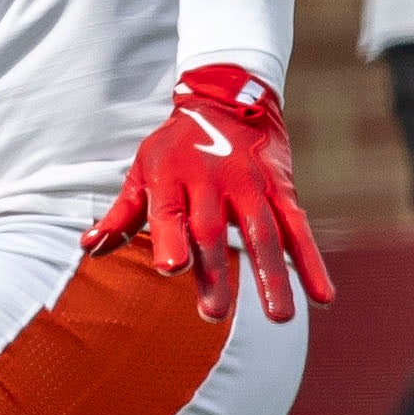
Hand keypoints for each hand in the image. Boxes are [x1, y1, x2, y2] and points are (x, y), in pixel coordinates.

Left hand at [85, 66, 333, 324]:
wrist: (228, 97)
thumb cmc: (176, 146)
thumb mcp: (143, 170)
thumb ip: (122, 214)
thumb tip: (90, 249)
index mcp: (172, 177)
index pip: (170, 211)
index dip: (171, 239)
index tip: (173, 269)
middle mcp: (213, 180)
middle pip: (214, 231)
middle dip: (216, 273)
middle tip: (214, 315)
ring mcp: (251, 184)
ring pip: (263, 233)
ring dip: (272, 276)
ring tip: (279, 317)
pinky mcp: (281, 188)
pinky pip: (298, 228)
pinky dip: (312, 263)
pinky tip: (323, 297)